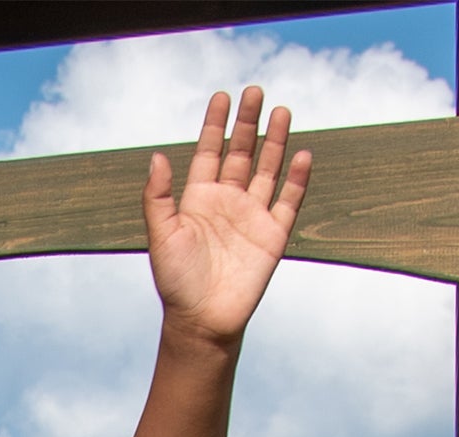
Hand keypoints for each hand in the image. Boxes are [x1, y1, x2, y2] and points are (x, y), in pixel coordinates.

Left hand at [144, 89, 309, 346]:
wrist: (202, 322)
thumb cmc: (176, 283)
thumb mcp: (162, 236)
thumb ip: (159, 197)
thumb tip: (156, 156)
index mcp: (198, 200)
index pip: (209, 153)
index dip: (215, 125)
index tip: (222, 96)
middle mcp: (227, 203)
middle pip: (241, 153)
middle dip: (248, 123)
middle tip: (255, 91)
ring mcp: (251, 217)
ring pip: (267, 170)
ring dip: (274, 142)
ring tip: (281, 111)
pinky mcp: (272, 235)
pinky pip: (289, 201)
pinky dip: (297, 180)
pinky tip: (302, 155)